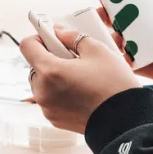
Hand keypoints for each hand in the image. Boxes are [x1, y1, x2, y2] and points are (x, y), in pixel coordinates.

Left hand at [21, 27, 140, 133]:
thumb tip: (59, 32)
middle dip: (49, 59)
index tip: (51, 38)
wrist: (125, 121)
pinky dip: (58, 93)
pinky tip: (80, 91)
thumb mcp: (98, 50)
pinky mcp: (54, 119)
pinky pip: (50, 99)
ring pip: (41, 83)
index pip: (27, 46)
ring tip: (78, 77)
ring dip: (53, 77)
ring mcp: (47, 108)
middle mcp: (43, 91)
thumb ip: (73, 37)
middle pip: (34, 66)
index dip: (38, 38)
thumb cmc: (114, 86)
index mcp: (50, 71)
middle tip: (72, 59)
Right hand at [99, 0, 152, 88]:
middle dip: (106, 15)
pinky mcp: (145, 65)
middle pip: (120, 20)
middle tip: (100, 10)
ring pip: (120, 40)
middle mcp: (146, 29)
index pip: (133, 1)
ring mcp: (144, 47)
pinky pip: (128, 62)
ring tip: (115, 34)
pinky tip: (120, 52)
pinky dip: (121, 58)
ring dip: (112, 36)